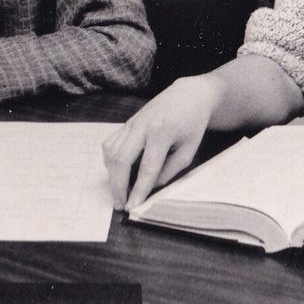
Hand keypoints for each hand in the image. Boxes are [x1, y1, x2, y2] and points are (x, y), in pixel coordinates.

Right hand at [101, 73, 223, 208]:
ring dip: (112, 175)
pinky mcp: (127, 123)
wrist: (188, 95)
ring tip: (120, 191)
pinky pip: (110, 143)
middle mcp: (141, 126)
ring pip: (111, 151)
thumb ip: (170, 171)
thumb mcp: (189, 151)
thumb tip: (150, 188)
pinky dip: (111, 161)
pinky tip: (119, 172)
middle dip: (118, 186)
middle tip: (120, 205)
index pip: (146, 168)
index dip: (138, 190)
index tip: (132, 208)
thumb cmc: (192, 124)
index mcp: (161, 132)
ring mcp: (131, 122)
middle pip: (121, 160)